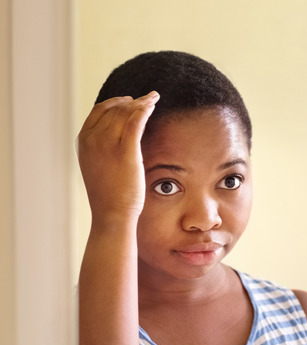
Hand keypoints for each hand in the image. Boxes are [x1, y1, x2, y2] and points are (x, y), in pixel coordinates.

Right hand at [77, 91, 158, 226]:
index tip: (129, 100)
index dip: (115, 102)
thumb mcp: (98, 167)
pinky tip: (153, 104)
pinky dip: (144, 108)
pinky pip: (135, 121)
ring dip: (140, 102)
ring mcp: (107, 144)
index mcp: (83, 142)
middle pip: (113, 109)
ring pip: (125, 112)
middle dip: (131, 101)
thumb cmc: (109, 195)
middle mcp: (92, 139)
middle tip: (146, 99)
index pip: (98, 111)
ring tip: (153, 98)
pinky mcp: (125, 151)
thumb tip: (116, 140)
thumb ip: (102, 150)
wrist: (111, 214)